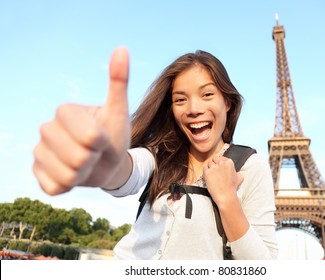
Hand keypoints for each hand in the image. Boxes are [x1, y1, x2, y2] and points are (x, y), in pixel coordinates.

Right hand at [33, 47, 130, 194]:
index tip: (103, 138)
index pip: (89, 137)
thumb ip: (118, 81)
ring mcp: (39, 153)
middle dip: (94, 159)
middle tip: (95, 153)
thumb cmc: (114, 135)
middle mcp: (46, 129)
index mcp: (65, 111)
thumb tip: (122, 48)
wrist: (106, 162)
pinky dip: (71, 187)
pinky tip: (74, 175)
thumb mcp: (118, 110)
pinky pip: (55, 188)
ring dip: (85, 175)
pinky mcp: (38, 174)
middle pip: (77, 158)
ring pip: (67, 176)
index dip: (102, 142)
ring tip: (87, 164)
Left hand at [203, 156, 243, 206]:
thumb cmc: (232, 188)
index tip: (220, 167)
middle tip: (215, 170)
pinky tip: (209, 177)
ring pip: (209, 163)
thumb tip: (236, 172)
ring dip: (210, 168)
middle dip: (215, 163)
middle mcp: (221, 163)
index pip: (222, 157)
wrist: (226, 196)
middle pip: (215, 158)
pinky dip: (206, 172)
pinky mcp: (207, 172)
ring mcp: (213, 168)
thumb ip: (237, 172)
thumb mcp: (239, 178)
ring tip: (213, 175)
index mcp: (229, 162)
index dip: (220, 162)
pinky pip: (204, 168)